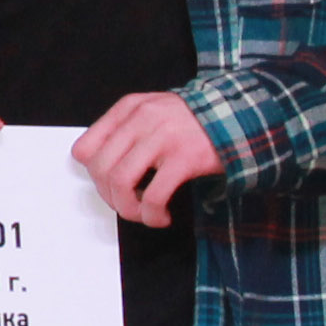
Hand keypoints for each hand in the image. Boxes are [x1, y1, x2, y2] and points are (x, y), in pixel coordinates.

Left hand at [75, 90, 221, 226]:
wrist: (241, 116)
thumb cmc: (194, 121)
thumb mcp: (154, 111)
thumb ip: (126, 130)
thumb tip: (99, 167)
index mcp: (128, 108)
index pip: (84, 149)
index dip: (93, 175)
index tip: (110, 186)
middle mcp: (140, 120)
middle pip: (99, 170)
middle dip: (109, 197)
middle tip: (128, 205)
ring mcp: (162, 138)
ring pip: (120, 183)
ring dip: (128, 209)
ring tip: (144, 214)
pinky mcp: (184, 158)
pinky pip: (154, 197)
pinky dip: (152, 215)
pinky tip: (162, 216)